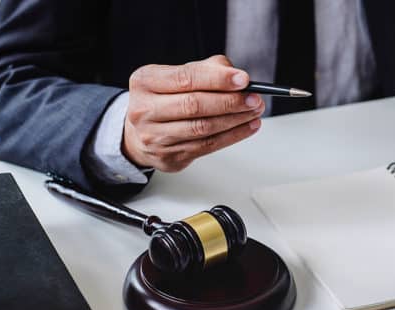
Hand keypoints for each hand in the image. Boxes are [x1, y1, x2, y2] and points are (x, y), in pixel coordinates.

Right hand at [122, 55, 264, 171]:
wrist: (140, 133)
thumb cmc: (164, 99)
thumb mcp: (176, 75)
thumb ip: (206, 69)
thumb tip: (236, 76)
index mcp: (145, 82)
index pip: (186, 78)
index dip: (217, 79)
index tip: (243, 79)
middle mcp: (144, 110)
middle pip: (194, 105)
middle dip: (230, 101)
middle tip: (254, 98)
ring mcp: (155, 136)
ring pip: (203, 128)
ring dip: (235, 120)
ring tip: (254, 111)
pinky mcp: (169, 156)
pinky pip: (207, 146)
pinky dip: (232, 136)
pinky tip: (247, 127)